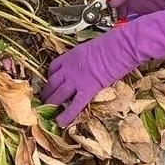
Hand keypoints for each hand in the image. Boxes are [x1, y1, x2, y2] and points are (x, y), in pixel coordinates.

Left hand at [42, 7, 164, 127]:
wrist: (120, 47)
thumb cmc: (112, 43)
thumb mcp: (93, 47)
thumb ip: (87, 58)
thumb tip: (92, 64)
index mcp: (70, 56)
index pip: (53, 68)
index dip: (50, 77)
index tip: (51, 82)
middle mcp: (69, 68)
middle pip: (52, 83)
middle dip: (47, 93)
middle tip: (44, 100)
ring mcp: (76, 80)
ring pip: (57, 95)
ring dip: (51, 104)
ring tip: (48, 111)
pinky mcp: (87, 89)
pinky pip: (74, 105)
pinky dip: (66, 115)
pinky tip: (60, 122)